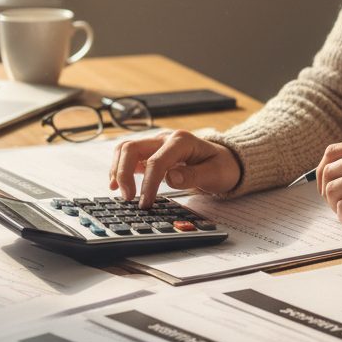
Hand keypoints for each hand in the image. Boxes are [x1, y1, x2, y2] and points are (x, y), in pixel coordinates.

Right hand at [109, 130, 240, 208]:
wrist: (225, 161)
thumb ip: (194, 175)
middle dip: (124, 172)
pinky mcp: (151, 153)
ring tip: (117, 190)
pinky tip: (116, 185)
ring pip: (126, 149)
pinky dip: (119, 168)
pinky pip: (129, 156)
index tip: (146, 203)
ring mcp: (156, 144)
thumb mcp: (215, 174)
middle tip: (127, 198)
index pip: (156, 161)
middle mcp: (165, 139)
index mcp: (182, 141)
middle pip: (132, 148)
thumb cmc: (221, 166)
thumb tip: (171, 177)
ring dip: (117, 168)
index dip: (148, 183)